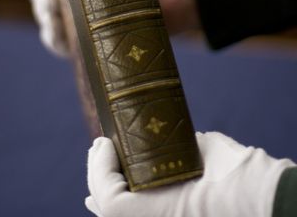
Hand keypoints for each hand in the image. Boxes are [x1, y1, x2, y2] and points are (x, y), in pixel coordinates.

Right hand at [85, 133, 293, 216]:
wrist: (247, 190)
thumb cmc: (234, 173)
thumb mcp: (201, 154)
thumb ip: (185, 147)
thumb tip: (174, 135)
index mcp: (167, 205)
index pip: (126, 202)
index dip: (109, 182)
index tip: (105, 154)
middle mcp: (153, 215)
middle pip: (109, 201)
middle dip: (98, 175)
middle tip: (97, 148)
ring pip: (103, 199)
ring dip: (96, 168)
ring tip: (100, 144)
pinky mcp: (137, 216)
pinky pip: (107, 195)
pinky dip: (99, 170)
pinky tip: (104, 147)